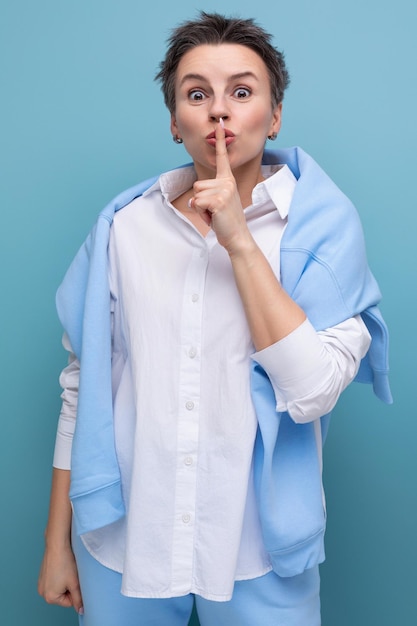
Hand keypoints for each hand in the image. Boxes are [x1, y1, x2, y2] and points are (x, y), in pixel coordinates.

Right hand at [38, 544, 83, 614]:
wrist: (57, 545)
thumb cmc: (65, 562)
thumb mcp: (75, 583)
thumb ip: (79, 599)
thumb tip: (81, 610)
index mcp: (50, 597)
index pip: (69, 602)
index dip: (76, 592)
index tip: (76, 581)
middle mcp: (43, 592)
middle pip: (63, 595)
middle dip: (70, 587)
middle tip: (72, 575)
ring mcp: (41, 583)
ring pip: (59, 587)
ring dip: (65, 581)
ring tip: (67, 570)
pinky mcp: (42, 575)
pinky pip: (54, 580)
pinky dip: (60, 576)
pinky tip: (62, 567)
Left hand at [190, 122, 251, 252]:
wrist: (237, 236)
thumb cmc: (226, 220)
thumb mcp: (220, 201)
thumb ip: (210, 193)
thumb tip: (194, 198)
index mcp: (228, 180)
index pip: (223, 158)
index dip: (220, 141)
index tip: (220, 125)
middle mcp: (228, 182)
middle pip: (197, 184)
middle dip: (200, 200)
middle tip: (214, 210)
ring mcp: (224, 190)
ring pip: (196, 194)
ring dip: (201, 207)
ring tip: (214, 214)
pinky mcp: (218, 200)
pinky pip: (197, 202)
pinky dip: (202, 213)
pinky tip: (214, 217)